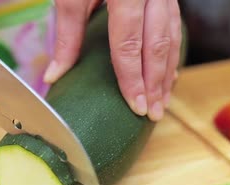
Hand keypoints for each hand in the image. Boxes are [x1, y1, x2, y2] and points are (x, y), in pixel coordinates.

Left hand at [43, 0, 181, 120]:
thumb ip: (67, 33)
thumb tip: (55, 75)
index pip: (130, 44)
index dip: (132, 78)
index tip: (135, 105)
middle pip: (157, 45)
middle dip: (156, 83)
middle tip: (153, 113)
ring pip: (172, 37)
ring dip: (167, 72)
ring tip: (162, 101)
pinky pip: (175, 26)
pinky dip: (171, 53)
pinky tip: (168, 72)